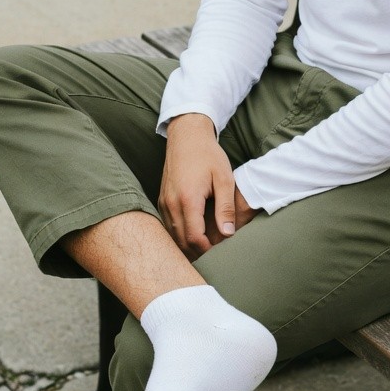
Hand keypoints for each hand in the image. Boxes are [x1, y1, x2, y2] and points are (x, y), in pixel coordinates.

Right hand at [159, 114, 253, 257]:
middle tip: (215, 253)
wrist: (186, 136)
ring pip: (172, 236)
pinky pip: (168, 226)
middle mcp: (171, 204)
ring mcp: (163, 203)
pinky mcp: (161, 201)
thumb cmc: (208, 155)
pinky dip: (179, 235)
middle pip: (181, 242)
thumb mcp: (224, 179)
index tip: (221, 251)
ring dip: (187, 245)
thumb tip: (228, 234)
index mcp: (187, 199)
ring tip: (207, 246)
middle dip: (198, 252)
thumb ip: (226, 208)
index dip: (207, 250)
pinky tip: (194, 234)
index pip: (194, 238)